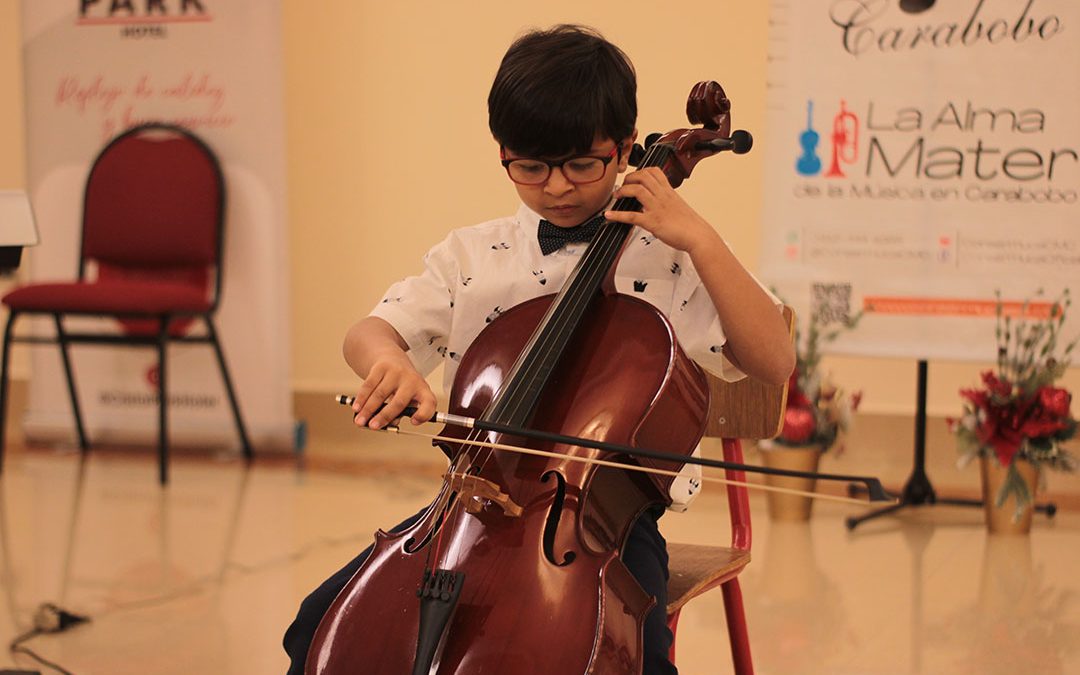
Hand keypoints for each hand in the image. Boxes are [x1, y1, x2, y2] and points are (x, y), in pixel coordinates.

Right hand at [351, 352, 437, 429]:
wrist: (392, 358)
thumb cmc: (402, 384)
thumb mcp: (408, 397)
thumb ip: (401, 412)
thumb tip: (390, 423)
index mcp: (423, 390)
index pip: (429, 403)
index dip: (423, 414)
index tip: (413, 422)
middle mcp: (412, 380)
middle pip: (399, 401)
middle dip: (384, 416)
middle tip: (373, 426)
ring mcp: (397, 373)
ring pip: (380, 394)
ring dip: (368, 409)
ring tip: (360, 421)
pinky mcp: (382, 367)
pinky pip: (369, 385)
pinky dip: (361, 398)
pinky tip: (357, 407)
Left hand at [604, 167, 719, 254]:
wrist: (698, 236)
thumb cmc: (690, 224)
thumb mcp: (678, 206)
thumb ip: (666, 201)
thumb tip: (656, 204)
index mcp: (669, 191)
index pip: (654, 171)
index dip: (641, 171)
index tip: (634, 177)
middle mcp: (662, 196)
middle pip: (643, 176)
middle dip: (629, 178)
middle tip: (623, 185)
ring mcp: (657, 208)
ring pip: (637, 190)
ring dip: (623, 190)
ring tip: (617, 196)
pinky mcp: (653, 222)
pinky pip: (632, 216)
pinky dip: (618, 215)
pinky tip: (609, 216)